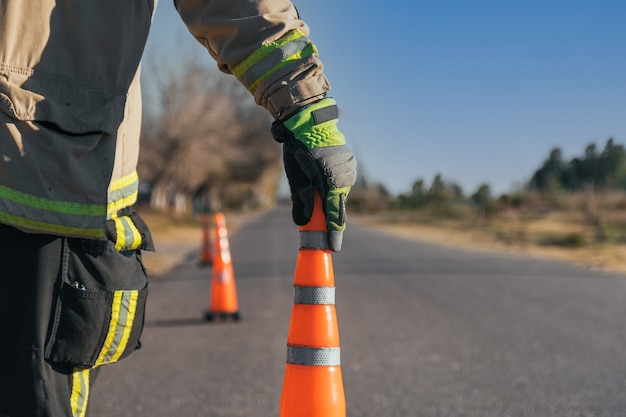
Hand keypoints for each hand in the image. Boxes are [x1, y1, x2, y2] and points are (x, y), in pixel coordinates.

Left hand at [271, 98, 356, 251]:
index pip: (334, 217)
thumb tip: (302, 222)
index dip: (333, 235)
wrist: (309, 121)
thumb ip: (301, 201)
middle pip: (337, 205)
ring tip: (315, 192)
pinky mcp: (347, 161)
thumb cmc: (300, 149)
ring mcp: (348, 169)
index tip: (333, 249)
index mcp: (333, 184)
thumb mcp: (296, 177)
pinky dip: (332, 185)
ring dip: (329, 198)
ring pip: (339, 192)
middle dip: (328, 216)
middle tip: (319, 228)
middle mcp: (345, 178)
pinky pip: (340, 180)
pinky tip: (320, 178)